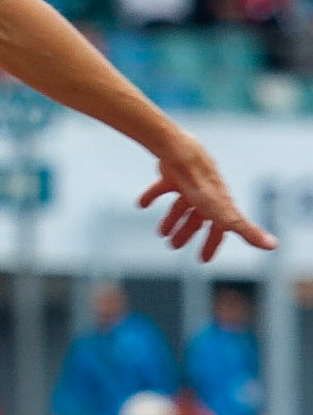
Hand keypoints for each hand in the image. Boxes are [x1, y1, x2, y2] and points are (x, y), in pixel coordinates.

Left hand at [139, 135, 275, 262]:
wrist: (181, 154)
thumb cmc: (203, 186)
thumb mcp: (224, 214)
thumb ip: (246, 231)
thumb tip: (273, 245)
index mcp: (219, 205)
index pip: (219, 228)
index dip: (212, 243)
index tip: (203, 260)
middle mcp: (205, 194)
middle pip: (197, 218)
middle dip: (187, 232)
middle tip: (173, 246)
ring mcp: (188, 183)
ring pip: (180, 205)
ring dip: (171, 219)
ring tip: (161, 233)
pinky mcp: (171, 175)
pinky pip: (160, 188)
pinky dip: (151, 196)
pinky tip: (141, 204)